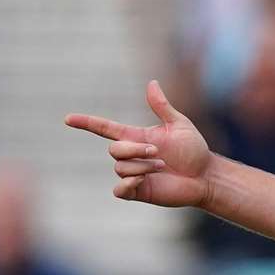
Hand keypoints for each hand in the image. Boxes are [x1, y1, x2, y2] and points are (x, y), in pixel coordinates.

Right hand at [65, 79, 213, 207]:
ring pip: (120, 167)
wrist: (206, 176)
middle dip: (135, 150)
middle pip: (113, 149)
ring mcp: (133, 174)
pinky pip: (119, 189)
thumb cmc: (195, 151)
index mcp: (135, 137)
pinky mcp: (138, 192)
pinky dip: (129, 183)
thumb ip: (162, 106)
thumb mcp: (179, 125)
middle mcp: (131, 155)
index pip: (104, 128)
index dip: (86, 123)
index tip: (68, 119)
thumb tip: (152, 82)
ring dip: (142, 166)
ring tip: (163, 167)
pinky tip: (145, 181)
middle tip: (158, 153)